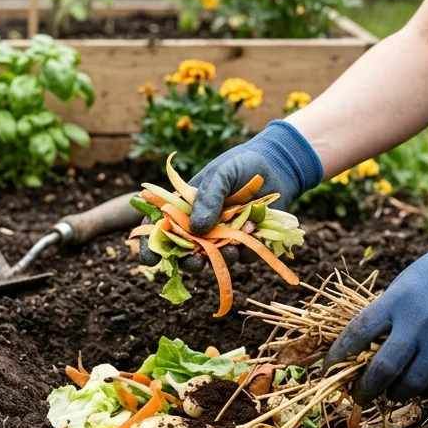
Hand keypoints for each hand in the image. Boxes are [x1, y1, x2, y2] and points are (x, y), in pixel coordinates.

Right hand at [138, 121, 322, 266]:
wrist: (278, 166)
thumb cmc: (242, 164)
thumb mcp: (221, 174)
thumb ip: (208, 199)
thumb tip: (196, 230)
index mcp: (184, 207)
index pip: (160, 229)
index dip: (151, 245)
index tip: (150, 259)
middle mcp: (200, 225)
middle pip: (185, 253)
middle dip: (188, 262)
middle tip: (197, 262)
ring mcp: (222, 236)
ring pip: (213, 260)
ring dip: (220, 259)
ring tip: (232, 248)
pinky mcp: (245, 242)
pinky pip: (241, 258)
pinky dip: (245, 251)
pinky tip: (254, 231)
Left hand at [328, 210, 427, 403]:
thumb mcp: (405, 284)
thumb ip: (387, 314)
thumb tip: (363, 348)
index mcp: (397, 301)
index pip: (358, 334)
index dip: (338, 356)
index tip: (328, 370)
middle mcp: (417, 323)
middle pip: (383, 369)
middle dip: (365, 388)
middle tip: (358, 395)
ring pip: (410, 385)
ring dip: (395, 394)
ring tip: (391, 392)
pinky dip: (425, 391)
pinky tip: (421, 386)